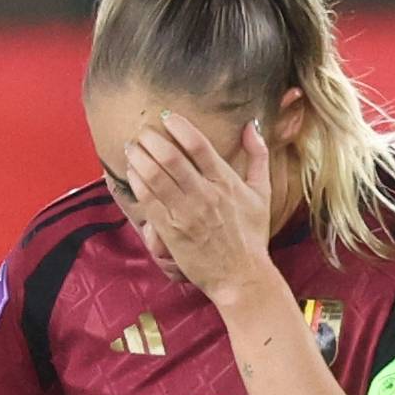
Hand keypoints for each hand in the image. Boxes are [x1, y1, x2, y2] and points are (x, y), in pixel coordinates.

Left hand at [124, 111, 276, 304]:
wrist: (242, 277)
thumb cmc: (252, 236)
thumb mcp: (262, 194)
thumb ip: (258, 156)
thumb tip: (252, 125)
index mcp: (227, 183)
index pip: (198, 145)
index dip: (178, 125)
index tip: (166, 117)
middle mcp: (205, 195)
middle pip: (170, 156)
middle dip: (150, 138)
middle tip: (143, 132)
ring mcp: (186, 213)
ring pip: (154, 175)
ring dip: (138, 156)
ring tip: (132, 147)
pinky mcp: (171, 230)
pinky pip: (147, 199)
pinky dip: (136, 180)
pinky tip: (132, 171)